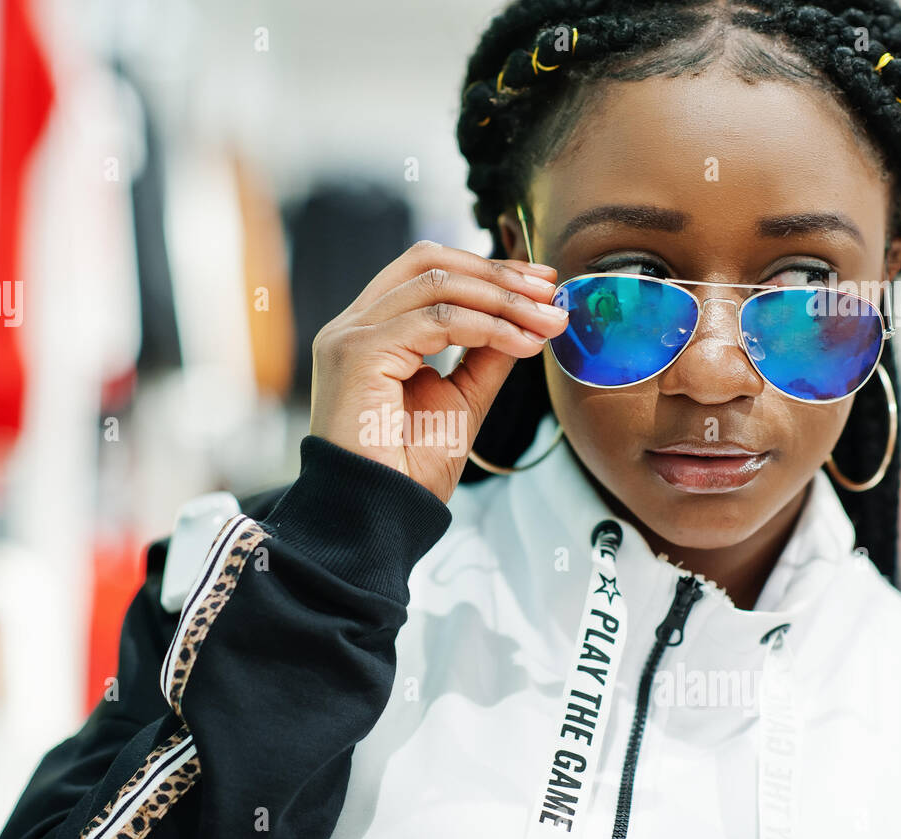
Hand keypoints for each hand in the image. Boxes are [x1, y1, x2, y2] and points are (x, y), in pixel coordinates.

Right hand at [309, 240, 566, 502]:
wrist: (378, 514)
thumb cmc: (407, 469)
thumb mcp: (461, 398)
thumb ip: (485, 353)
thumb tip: (526, 318)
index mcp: (371, 332)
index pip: (428, 272)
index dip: (487, 269)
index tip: (540, 285)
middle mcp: (354, 326)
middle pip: (430, 263)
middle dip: (498, 272)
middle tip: (550, 291)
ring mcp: (350, 335)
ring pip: (437, 286)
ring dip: (503, 300)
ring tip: (545, 322)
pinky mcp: (358, 353)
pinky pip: (436, 320)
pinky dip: (488, 327)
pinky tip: (521, 344)